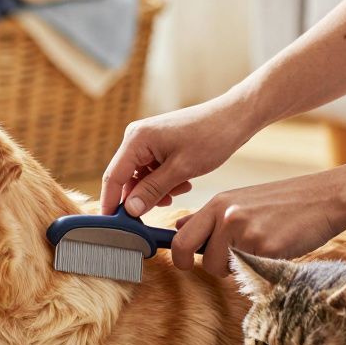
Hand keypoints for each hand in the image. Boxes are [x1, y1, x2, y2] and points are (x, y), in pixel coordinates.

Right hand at [100, 96, 258, 215]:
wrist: (234, 118)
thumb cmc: (211, 137)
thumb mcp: (181, 170)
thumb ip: (152, 191)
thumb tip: (130, 210)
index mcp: (136, 139)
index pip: (113, 177)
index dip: (111, 203)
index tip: (112, 226)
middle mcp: (136, 138)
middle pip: (125, 179)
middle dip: (142, 196)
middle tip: (163, 206)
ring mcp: (146, 141)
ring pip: (140, 178)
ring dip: (156, 190)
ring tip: (181, 188)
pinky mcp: (157, 146)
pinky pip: (151, 171)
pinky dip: (164, 182)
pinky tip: (183, 182)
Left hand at [170, 173, 345, 276]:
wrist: (325, 198)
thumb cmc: (282, 202)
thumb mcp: (240, 200)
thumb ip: (209, 217)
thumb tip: (178, 227)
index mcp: (218, 204)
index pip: (181, 237)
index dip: (179, 256)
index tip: (184, 263)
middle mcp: (227, 216)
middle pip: (200, 259)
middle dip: (209, 267)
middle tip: (222, 266)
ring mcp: (246, 232)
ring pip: (225, 269)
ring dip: (238, 267)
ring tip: (260, 248)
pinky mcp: (266, 248)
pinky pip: (252, 271)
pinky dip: (262, 267)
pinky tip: (277, 248)